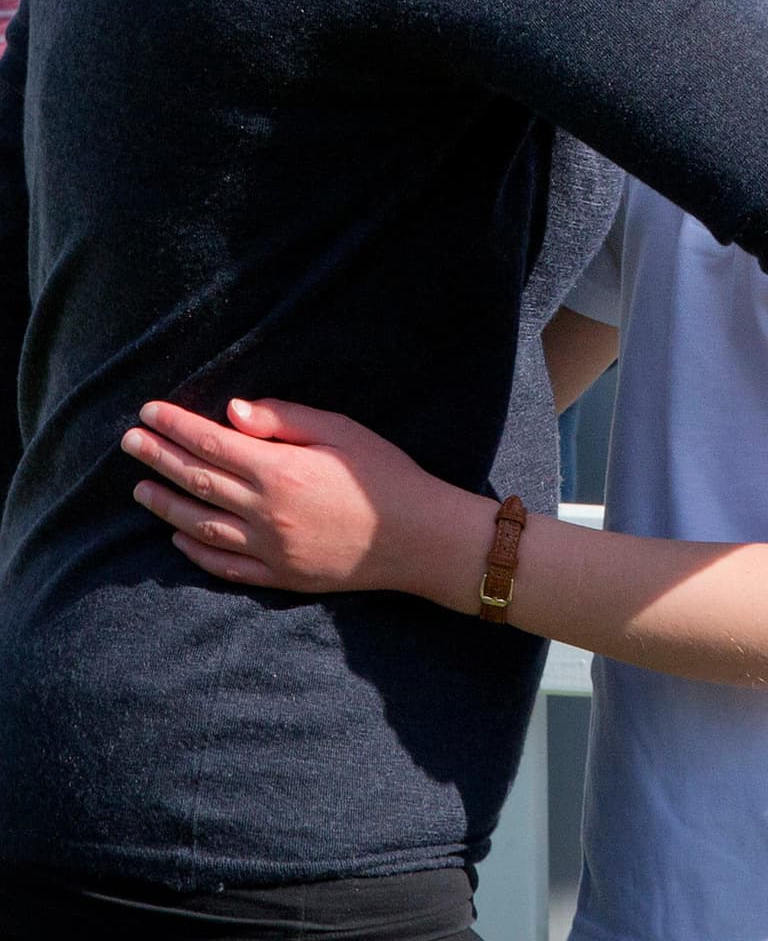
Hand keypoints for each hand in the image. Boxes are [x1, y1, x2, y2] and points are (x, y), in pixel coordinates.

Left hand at [120, 397, 469, 597]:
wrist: (418, 537)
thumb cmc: (384, 474)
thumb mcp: (340, 430)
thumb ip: (283, 419)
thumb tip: (230, 412)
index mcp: (280, 470)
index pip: (211, 443)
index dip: (175, 426)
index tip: (148, 411)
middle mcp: (266, 512)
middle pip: (197, 481)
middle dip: (158, 458)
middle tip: (128, 442)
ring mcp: (270, 549)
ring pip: (201, 525)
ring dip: (165, 505)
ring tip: (140, 489)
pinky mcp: (280, 577)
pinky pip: (225, 566)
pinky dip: (195, 550)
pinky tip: (178, 535)